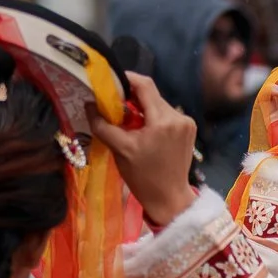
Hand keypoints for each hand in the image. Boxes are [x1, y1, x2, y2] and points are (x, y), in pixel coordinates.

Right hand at [89, 73, 197, 226]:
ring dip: (141, 108)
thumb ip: (103, 124)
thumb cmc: (143, 176)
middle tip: (112, 103)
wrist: (169, 198)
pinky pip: (166, 115)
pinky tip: (142, 129)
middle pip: (152, 95)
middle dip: (131, 97)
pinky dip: (152, 117)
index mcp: (163, 120)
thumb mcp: (119, 149)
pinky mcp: (189, 130)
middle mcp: (179, 117)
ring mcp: (187, 123)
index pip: (145, 85)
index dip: (126, 79)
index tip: (110, 82)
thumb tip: (89, 103)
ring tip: (126, 119)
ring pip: (158, 104)